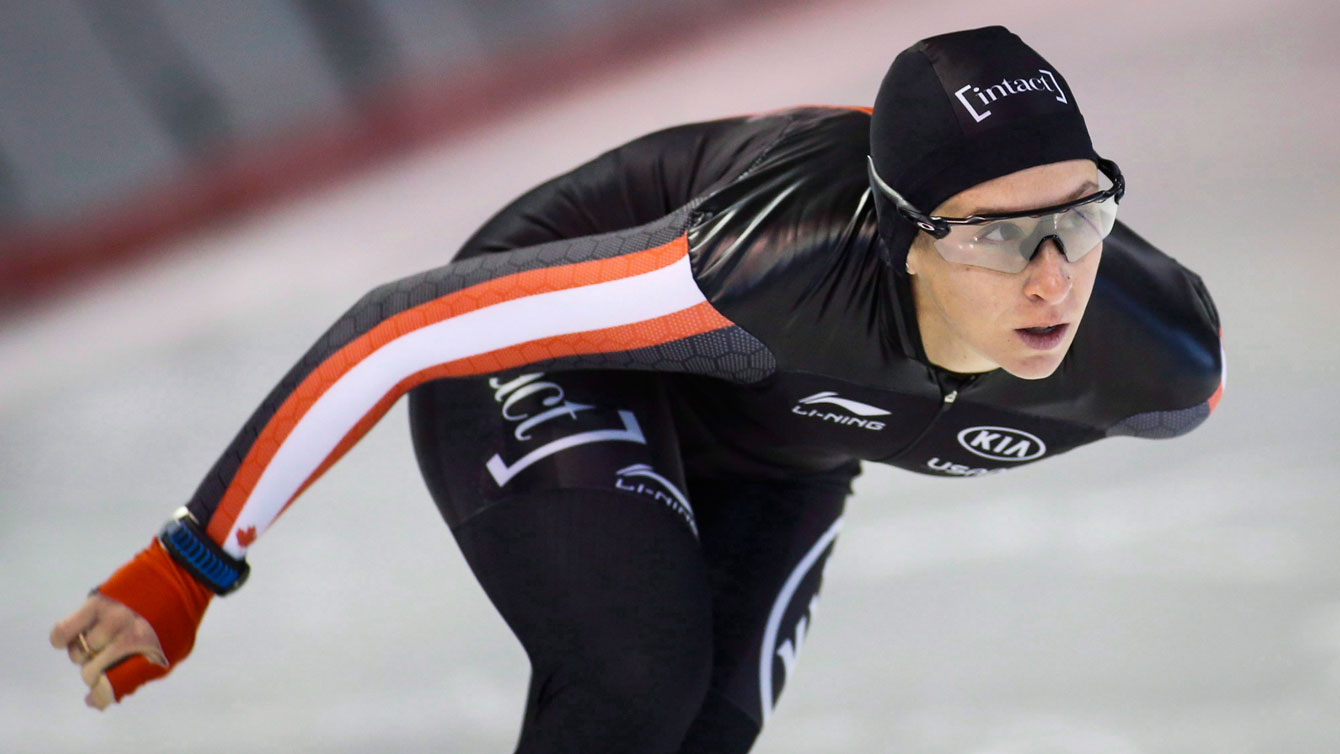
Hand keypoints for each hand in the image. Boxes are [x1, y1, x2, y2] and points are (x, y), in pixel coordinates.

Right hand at [50, 593, 168, 709]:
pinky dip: (62, 639)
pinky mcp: (97, 602)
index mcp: (150, 654)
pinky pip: (64, 631)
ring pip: (77, 653)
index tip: (97, 695)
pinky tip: (73, 637)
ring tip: (100, 640)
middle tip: (107, 657)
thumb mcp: (172, 651)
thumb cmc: (178, 617)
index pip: (109, 688)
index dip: (100, 696)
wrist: (183, 573)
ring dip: (85, 652)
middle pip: (89, 673)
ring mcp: (111, 619)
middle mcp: (128, 638)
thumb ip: (139, 675)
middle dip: (96, 671)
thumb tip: (101, 700)